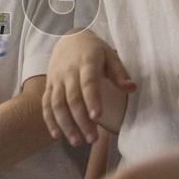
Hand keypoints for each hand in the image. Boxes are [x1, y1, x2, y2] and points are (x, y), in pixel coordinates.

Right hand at [44, 30, 135, 145]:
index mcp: (86, 63)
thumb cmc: (94, 49)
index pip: (88, 83)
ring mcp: (56, 79)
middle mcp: (68, 72)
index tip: (98, 117)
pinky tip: (57, 135)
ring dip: (65, 124)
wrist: (69, 37)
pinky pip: (46, 104)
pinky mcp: (49, 85)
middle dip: (81, 120)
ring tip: (76, 141)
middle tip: (92, 139)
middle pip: (72, 98)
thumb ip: (119, 73)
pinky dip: (50, 120)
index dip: (92, 100)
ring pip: (57, 104)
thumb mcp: (109, 55)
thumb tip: (132, 88)